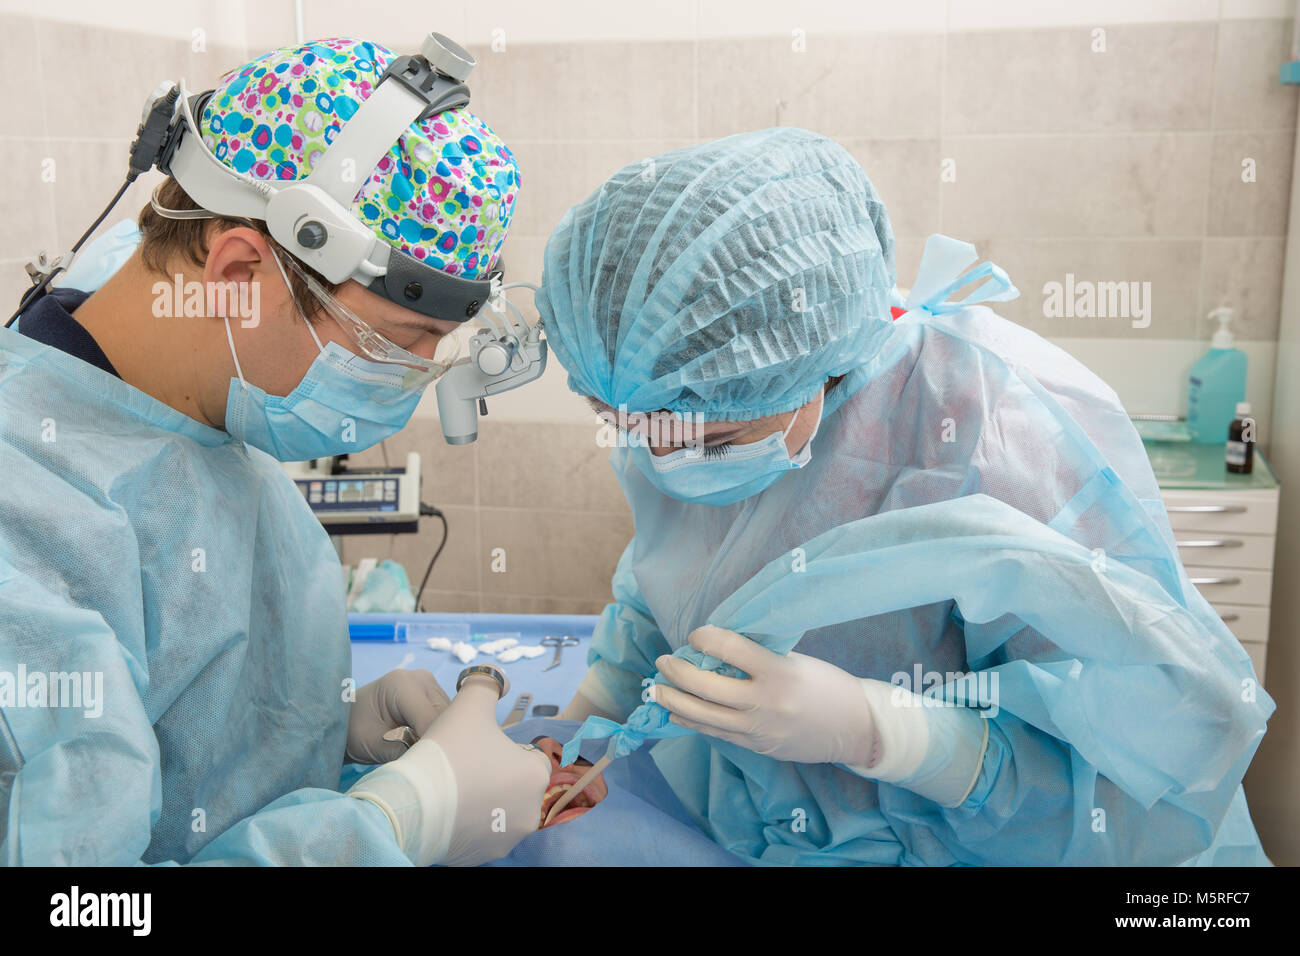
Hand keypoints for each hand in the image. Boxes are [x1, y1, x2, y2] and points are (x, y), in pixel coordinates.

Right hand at [347, 668, 550, 866]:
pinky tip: (447, 812)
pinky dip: (470, 824)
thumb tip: (493, 675)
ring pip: (499, 810)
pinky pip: (482, 834)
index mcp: (535, 775)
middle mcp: (531, 812)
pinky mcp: (486, 857)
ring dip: (483, 800)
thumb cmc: (446, 753)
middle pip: (514, 784)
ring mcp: (509, 838)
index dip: (501, 749)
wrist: (411, 807)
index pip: (528, 756)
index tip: (477, 749)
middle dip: (494, 776)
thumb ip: (485, 686)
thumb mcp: (468, 705)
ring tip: (452, 790)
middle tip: (461, 767)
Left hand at [347, 669, 449, 763]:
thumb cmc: (355, 730)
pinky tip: (428, 747)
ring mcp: (431, 685)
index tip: (425, 768)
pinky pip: (448, 718)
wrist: (348, 719)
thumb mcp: (373, 744)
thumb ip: (402, 751)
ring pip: (450, 718)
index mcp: (402, 684)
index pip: (430, 719)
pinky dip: (440, 734)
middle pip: (445, 717)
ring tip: (425, 757)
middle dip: (438, 743)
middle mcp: (422, 679)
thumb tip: (429, 762)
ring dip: (441, 739)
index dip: (431, 746)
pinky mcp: (436, 694)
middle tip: (425, 765)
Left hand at [653, 625, 877, 765]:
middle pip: (705, 686)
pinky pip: (715, 733)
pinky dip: (692, 721)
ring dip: (674, 700)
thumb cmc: (826, 684)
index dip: (704, 637)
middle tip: (664, 661)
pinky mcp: (755, 747)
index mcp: (777, 671)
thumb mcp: (795, 660)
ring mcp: (758, 729)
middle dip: (677, 672)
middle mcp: (764, 702)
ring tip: (657, 688)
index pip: (728, 648)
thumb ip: (758, 656)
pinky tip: (677, 711)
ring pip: (702, 715)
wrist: (854, 728)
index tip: (696, 635)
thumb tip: (716, 647)